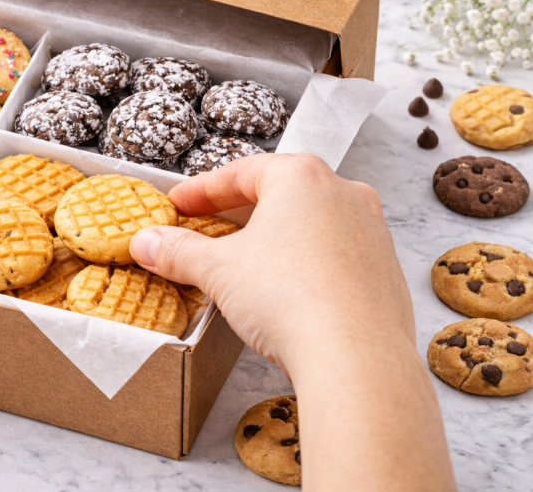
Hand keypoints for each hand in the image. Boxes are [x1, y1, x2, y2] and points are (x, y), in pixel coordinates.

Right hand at [130, 154, 454, 491]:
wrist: (355, 359)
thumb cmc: (291, 299)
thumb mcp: (217, 270)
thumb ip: (178, 251)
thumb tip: (148, 243)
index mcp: (302, 177)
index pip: (240, 172)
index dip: (200, 190)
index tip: (178, 205)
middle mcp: (344, 193)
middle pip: (278, 194)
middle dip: (236, 213)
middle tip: (204, 230)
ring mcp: (371, 231)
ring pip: (310, 224)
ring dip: (273, 239)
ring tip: (242, 264)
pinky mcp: (385, 270)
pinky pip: (335, 256)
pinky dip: (305, 264)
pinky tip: (284, 291)